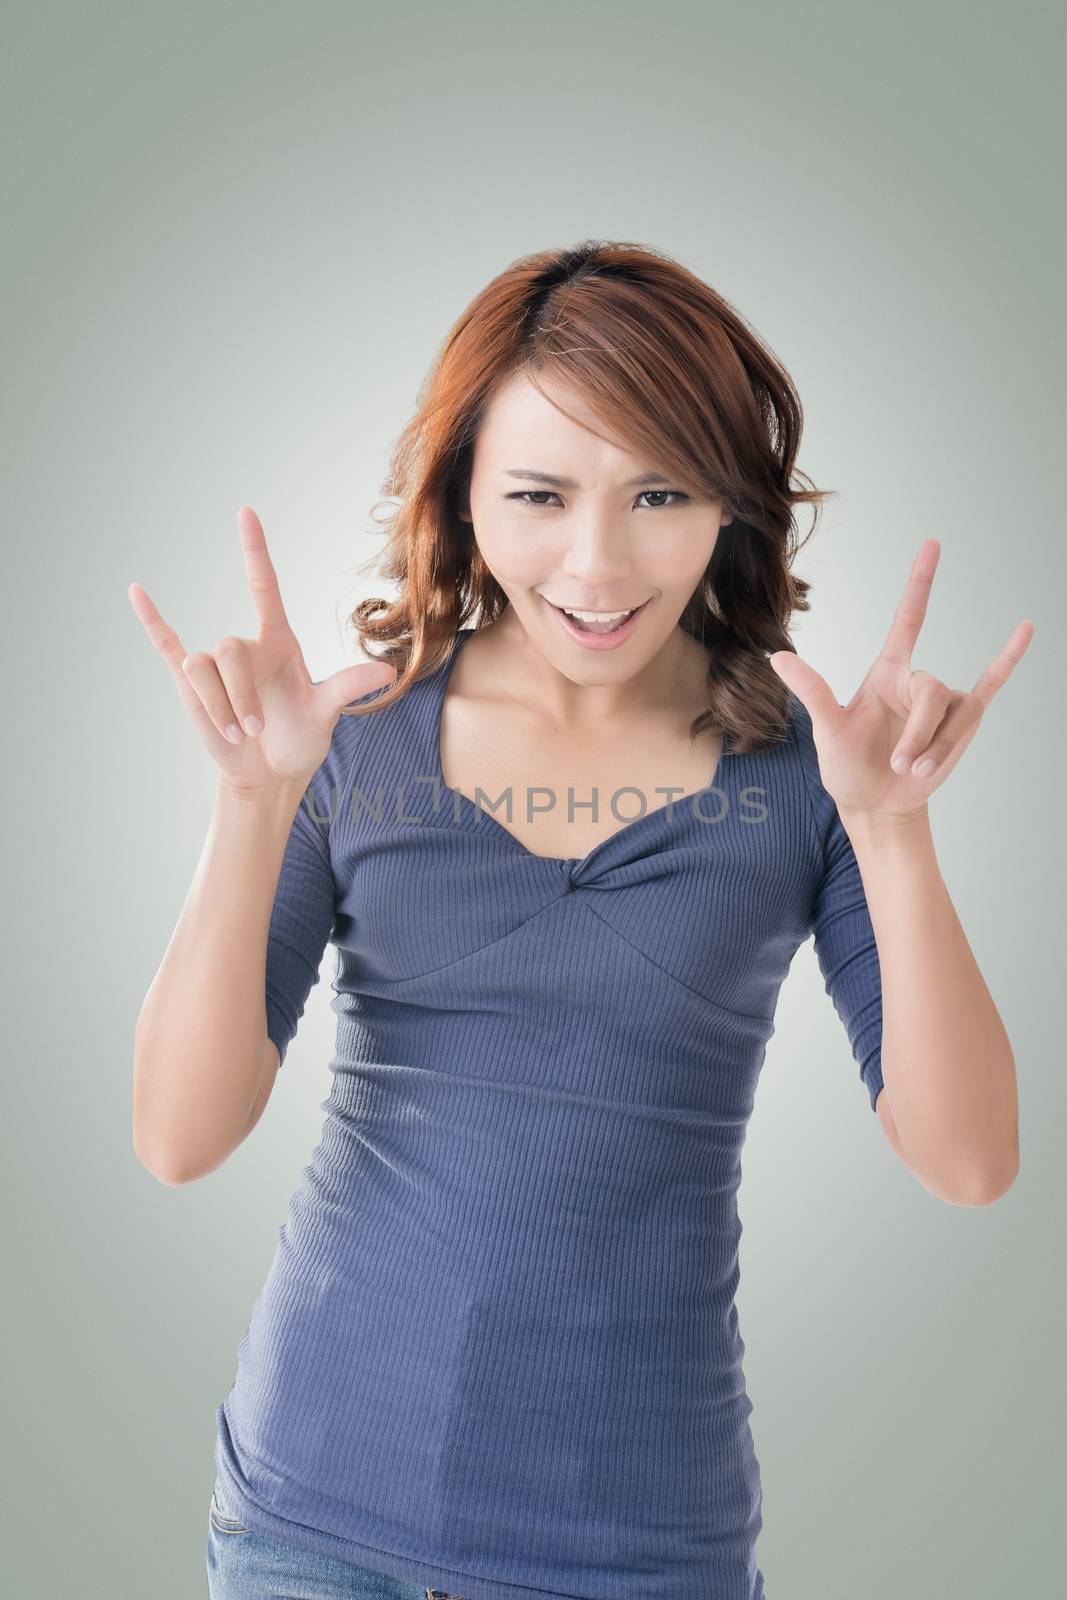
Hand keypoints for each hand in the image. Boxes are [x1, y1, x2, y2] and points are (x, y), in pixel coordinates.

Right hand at [128, 506, 396, 794]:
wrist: (270, 775)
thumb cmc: (299, 741)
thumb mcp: (326, 714)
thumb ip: (348, 688)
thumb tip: (388, 672)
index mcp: (278, 642)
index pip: (263, 587)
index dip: (254, 551)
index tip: (245, 513)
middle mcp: (245, 648)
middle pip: (228, 650)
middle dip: (240, 696)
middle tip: (255, 730)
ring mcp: (215, 666)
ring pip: (200, 669)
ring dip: (218, 708)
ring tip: (237, 735)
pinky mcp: (192, 685)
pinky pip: (167, 645)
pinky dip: (152, 620)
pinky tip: (136, 592)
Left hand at [766, 538, 1032, 820]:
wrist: (875, 805)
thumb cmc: (848, 768)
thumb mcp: (827, 731)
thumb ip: (813, 691)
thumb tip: (779, 658)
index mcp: (886, 673)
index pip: (908, 620)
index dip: (920, 583)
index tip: (932, 545)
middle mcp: (916, 682)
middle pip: (932, 691)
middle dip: (919, 734)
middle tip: (901, 764)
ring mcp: (943, 702)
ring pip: (954, 714)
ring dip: (936, 748)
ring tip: (914, 771)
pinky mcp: (962, 722)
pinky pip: (990, 686)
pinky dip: (1008, 660)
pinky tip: (1025, 631)